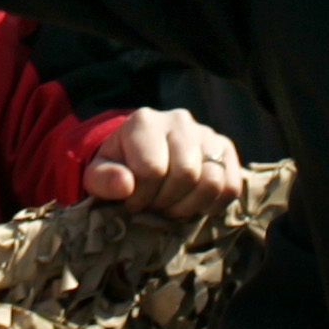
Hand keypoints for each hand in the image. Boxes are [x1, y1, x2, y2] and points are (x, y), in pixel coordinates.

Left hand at [79, 108, 241, 214]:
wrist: (139, 156)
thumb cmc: (118, 167)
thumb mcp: (98, 174)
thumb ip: (103, 179)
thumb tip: (125, 185)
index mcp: (144, 122)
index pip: (152, 169)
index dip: (141, 196)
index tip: (131, 202)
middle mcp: (179, 120)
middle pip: (185, 174)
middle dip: (166, 202)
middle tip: (153, 207)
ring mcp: (206, 133)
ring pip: (212, 181)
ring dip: (189, 206)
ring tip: (171, 207)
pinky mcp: (225, 149)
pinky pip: (230, 186)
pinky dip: (212, 205)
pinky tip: (191, 205)